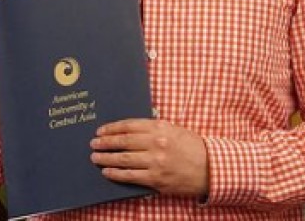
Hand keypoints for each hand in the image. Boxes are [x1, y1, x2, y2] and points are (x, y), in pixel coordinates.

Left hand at [90, 118, 207, 196]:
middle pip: (123, 142)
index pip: (128, 126)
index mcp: (159, 128)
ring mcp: (156, 162)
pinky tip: (107, 171)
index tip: (100, 130)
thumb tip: (128, 129)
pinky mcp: (157, 179)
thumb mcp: (173, 129)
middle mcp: (156, 143)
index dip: (112, 128)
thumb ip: (152, 128)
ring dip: (106, 158)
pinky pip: (131, 176)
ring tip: (95, 157)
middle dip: (105, 142)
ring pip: (124, 159)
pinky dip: (116, 173)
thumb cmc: (191, 147)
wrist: (211, 168)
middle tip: (93, 143)